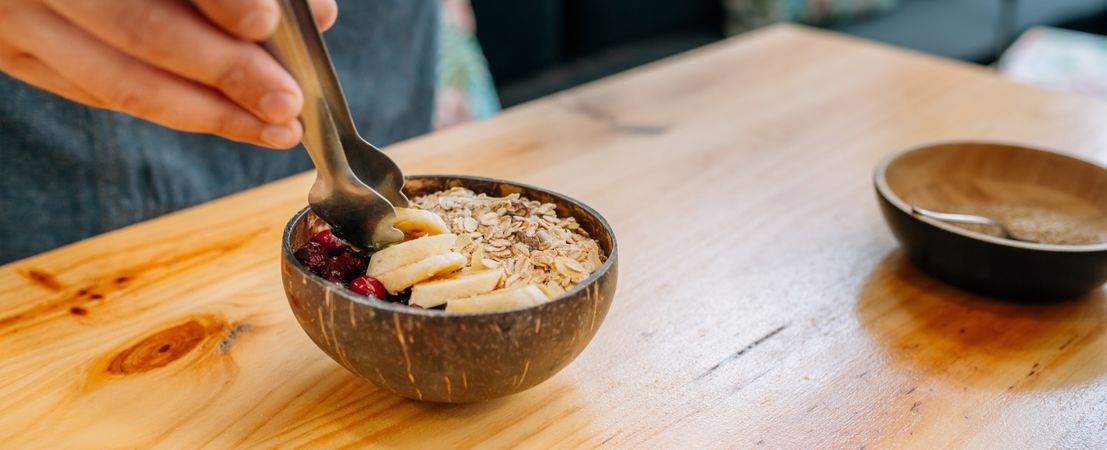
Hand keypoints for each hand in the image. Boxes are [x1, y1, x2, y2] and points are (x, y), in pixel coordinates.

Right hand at [0, 0, 337, 148]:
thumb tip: (314, 13)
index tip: (265, 21)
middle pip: (142, 31)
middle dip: (225, 71)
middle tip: (286, 99)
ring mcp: (16, 17)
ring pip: (120, 82)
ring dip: (208, 114)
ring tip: (274, 128)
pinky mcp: (12, 53)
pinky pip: (97, 94)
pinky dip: (169, 110)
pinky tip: (226, 120)